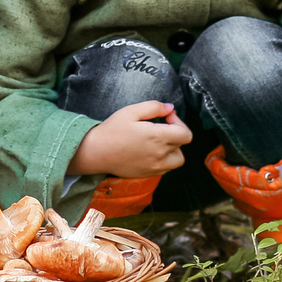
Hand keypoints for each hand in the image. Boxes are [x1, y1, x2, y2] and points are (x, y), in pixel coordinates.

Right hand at [68, 101, 191, 178]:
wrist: (96, 152)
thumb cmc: (112, 130)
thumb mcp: (131, 111)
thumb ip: (154, 107)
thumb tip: (170, 108)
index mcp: (158, 137)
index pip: (186, 135)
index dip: (179, 122)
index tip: (167, 117)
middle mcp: (159, 154)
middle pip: (182, 146)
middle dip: (176, 133)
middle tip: (161, 126)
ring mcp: (154, 167)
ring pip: (177, 160)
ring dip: (173, 149)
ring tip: (159, 141)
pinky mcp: (148, 174)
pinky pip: (165, 168)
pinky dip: (164, 159)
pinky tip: (151, 151)